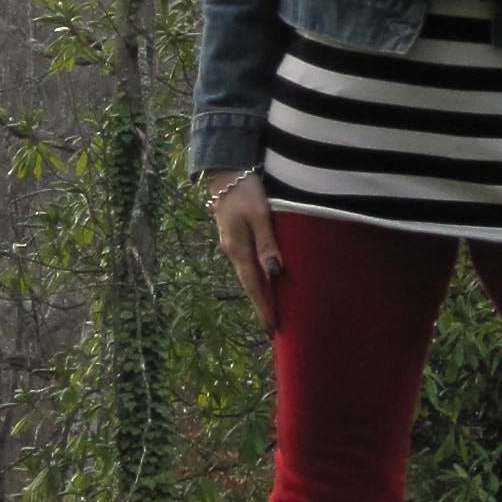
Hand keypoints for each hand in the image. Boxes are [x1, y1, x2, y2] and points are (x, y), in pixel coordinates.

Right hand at [205, 171, 283, 330]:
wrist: (225, 172)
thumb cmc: (246, 192)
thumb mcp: (260, 216)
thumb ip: (268, 244)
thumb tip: (275, 273)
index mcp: (238, 250)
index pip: (254, 286)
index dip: (263, 308)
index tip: (272, 328)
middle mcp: (232, 252)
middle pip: (249, 285)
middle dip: (261, 306)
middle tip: (273, 327)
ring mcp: (231, 245)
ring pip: (247, 275)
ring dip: (259, 293)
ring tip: (271, 310)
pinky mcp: (235, 238)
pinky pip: (247, 264)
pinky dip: (256, 278)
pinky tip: (264, 281)